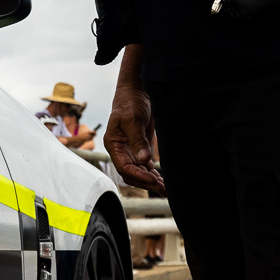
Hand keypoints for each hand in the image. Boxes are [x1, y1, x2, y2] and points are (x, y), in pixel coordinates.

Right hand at [105, 50, 164, 192]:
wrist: (137, 91)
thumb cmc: (129, 102)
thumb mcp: (132, 119)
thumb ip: (137, 139)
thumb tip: (143, 159)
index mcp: (114, 145)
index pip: (124, 167)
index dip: (138, 176)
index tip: (153, 180)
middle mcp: (121, 150)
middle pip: (131, 174)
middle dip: (146, 182)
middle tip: (162, 188)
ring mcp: (131, 150)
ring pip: (139, 172)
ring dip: (151, 180)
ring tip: (165, 188)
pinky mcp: (141, 147)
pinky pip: (145, 165)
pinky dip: (153, 173)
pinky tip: (162, 179)